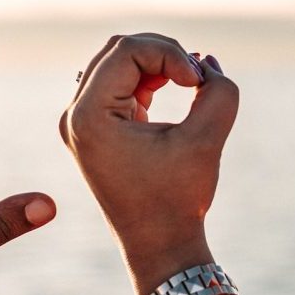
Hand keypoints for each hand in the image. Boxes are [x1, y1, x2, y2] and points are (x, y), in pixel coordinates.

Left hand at [60, 36, 237, 294]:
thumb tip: (207, 61)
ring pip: (118, 62)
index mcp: (88, 117)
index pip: (128, 50)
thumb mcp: (206, 140)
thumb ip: (219, 92)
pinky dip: (150, 78)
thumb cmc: (178, 200)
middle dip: (164, 53)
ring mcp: (82, 123)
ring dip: (158, 64)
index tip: (199, 82)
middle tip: (197, 77)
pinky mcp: (97, 129)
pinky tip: (178, 88)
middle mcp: (75, 116)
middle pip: (118, 49)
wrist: (159, 246)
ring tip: (191, 83)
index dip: (170, 54)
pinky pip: (119, 83)